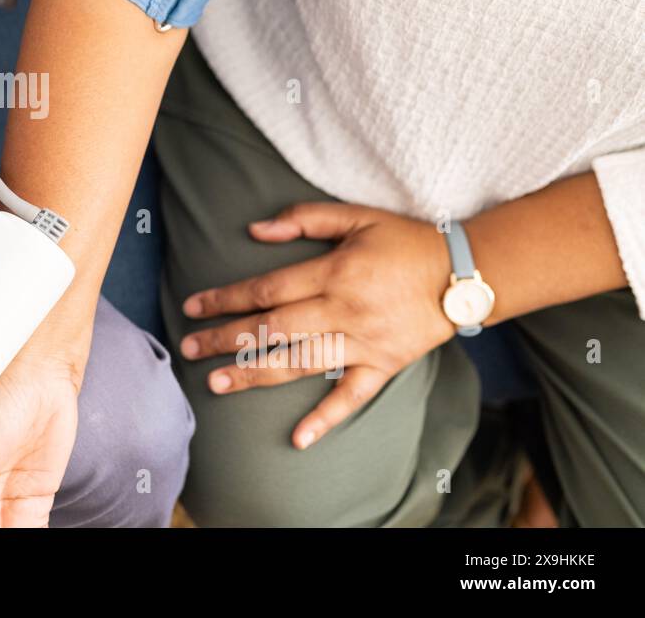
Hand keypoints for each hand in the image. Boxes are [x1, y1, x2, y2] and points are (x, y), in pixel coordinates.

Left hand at [179, 203, 455, 449]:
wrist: (466, 273)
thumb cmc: (404, 240)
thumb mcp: (356, 216)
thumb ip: (304, 219)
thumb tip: (255, 231)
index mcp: (334, 272)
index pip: (267, 290)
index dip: (226, 298)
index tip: (192, 307)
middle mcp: (344, 310)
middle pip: (273, 329)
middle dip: (226, 339)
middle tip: (188, 349)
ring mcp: (364, 342)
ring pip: (301, 363)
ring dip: (256, 375)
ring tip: (218, 384)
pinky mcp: (385, 365)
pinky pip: (353, 397)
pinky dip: (326, 418)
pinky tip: (298, 438)